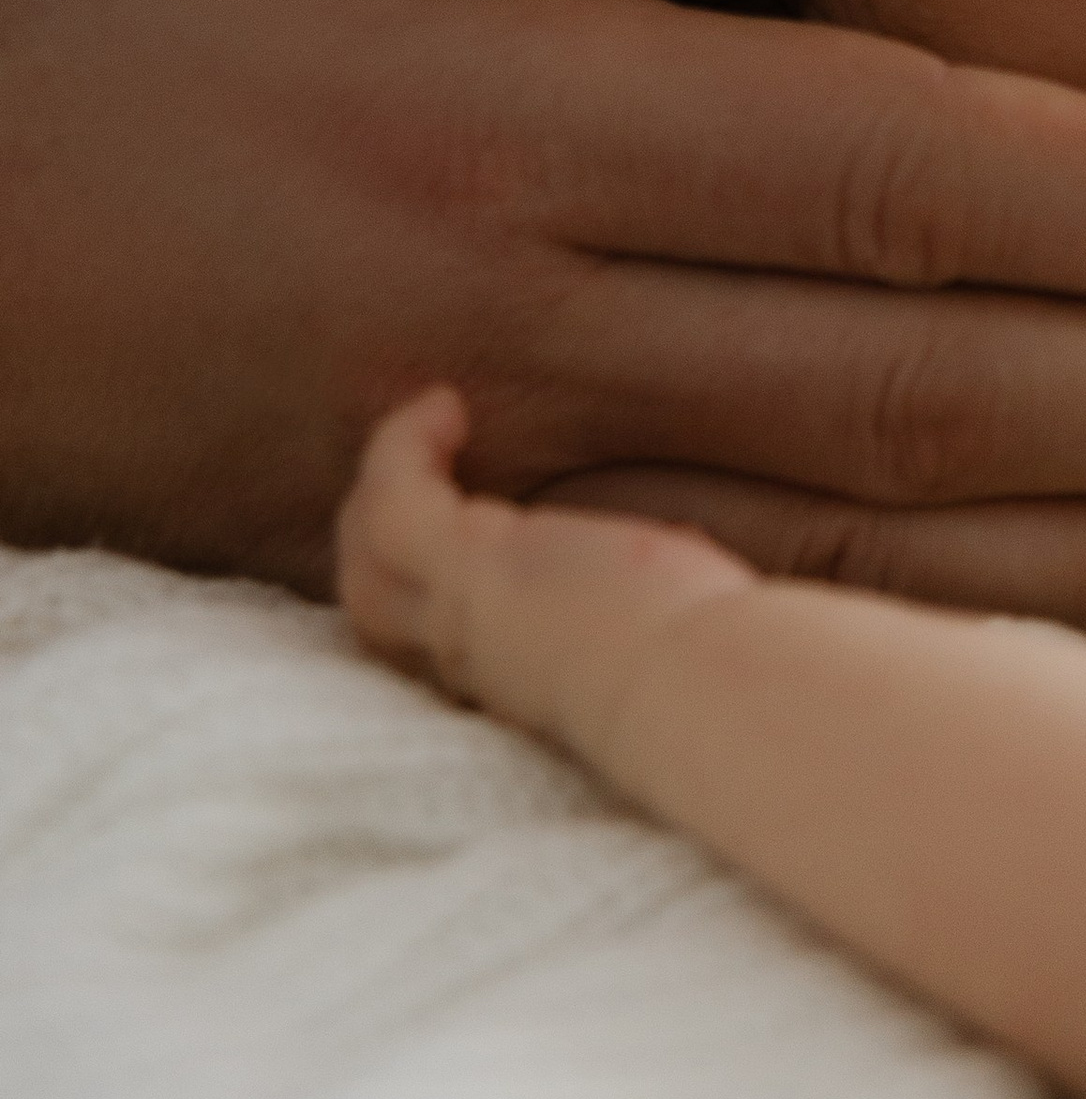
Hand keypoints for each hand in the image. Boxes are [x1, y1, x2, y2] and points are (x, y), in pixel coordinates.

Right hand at [340, 388, 749, 759]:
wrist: (703, 691)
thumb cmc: (707, 665)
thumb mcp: (662, 619)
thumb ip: (648, 587)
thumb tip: (683, 540)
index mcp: (515, 682)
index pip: (437, 644)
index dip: (424, 588)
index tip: (457, 526)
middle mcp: (471, 663)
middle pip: (375, 609)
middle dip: (373, 537)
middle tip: (409, 474)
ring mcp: (459, 619)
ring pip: (366, 563)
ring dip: (378, 489)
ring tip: (425, 429)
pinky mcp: (468, 568)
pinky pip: (394, 502)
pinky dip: (404, 448)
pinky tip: (444, 408)